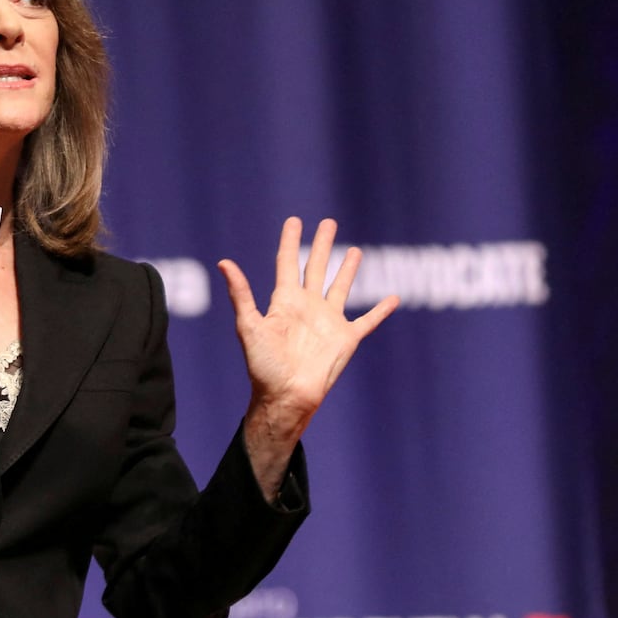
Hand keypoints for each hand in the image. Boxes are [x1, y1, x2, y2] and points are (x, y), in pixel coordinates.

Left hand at [217, 218, 398, 493]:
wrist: (286, 396)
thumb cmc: (263, 365)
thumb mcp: (249, 326)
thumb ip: (241, 294)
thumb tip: (223, 262)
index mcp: (284, 302)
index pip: (288, 263)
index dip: (291, 241)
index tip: (294, 221)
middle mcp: (307, 307)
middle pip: (316, 268)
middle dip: (322, 245)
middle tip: (328, 223)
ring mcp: (328, 322)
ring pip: (340, 288)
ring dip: (348, 270)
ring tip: (356, 251)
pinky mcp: (346, 338)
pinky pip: (367, 321)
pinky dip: (381, 310)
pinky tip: (393, 298)